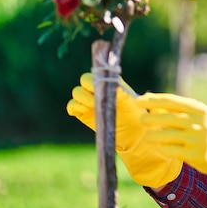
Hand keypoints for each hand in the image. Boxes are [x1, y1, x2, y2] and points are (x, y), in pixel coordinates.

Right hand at [66, 73, 181, 186]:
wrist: (133, 134)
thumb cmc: (135, 115)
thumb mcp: (130, 103)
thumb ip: (121, 93)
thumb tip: (114, 86)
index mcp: (110, 83)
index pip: (97, 73)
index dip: (95, 78)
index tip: (100, 87)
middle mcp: (98, 90)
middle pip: (83, 80)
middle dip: (87, 88)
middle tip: (95, 100)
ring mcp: (89, 101)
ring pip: (77, 92)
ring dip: (82, 98)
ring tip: (93, 107)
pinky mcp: (83, 113)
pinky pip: (72, 106)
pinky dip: (74, 107)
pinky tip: (83, 112)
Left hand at [137, 93, 206, 207]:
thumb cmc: (203, 130)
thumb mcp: (195, 116)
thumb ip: (175, 109)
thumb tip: (149, 99)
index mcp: (199, 109)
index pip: (172, 101)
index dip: (154, 101)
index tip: (139, 101)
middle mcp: (199, 122)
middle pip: (168, 117)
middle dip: (150, 118)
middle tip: (141, 119)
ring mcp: (197, 139)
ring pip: (167, 135)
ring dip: (153, 135)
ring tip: (147, 136)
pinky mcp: (194, 154)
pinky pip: (171, 150)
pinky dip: (162, 147)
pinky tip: (159, 146)